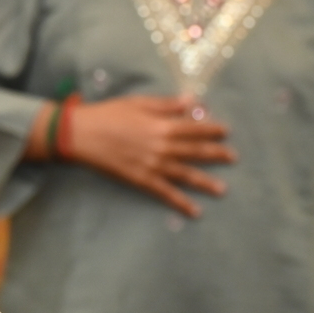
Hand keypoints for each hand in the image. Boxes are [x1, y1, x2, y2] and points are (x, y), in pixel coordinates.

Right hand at [62, 95, 233, 217]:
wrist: (80, 134)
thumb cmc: (107, 114)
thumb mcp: (137, 103)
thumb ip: (166, 105)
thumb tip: (192, 101)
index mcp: (161, 125)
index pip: (194, 128)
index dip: (212, 130)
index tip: (226, 132)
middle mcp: (162, 147)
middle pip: (195, 152)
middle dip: (216, 154)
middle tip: (233, 157)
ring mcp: (153, 165)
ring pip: (186, 175)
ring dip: (206, 182)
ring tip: (223, 190)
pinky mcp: (141, 179)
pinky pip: (165, 193)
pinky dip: (181, 203)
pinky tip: (195, 211)